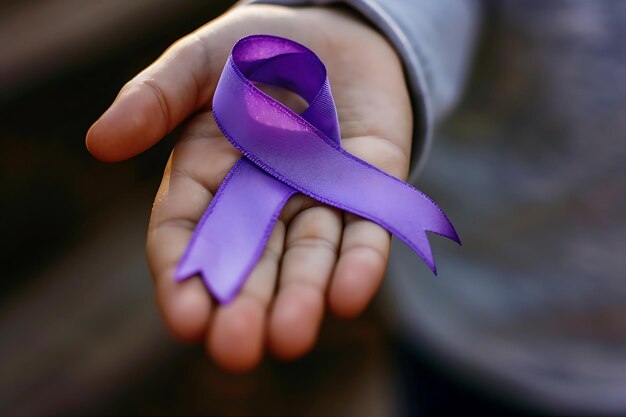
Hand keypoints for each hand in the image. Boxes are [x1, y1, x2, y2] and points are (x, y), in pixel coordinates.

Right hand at [86, 4, 411, 370]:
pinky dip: (360, 262)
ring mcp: (318, 197)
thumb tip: (99, 142)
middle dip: (244, 307)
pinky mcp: (371, 186)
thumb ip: (156, 97)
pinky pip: (367, 229)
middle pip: (250, 262)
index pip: (188, 236)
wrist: (333, 30)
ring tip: (289, 338)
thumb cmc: (256, 48)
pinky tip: (348, 296)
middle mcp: (263, 199)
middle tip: (237, 351)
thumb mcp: (201, 62)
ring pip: (308, 257)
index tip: (187, 318)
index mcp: (211, 176)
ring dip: (300, 297)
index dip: (183, 278)